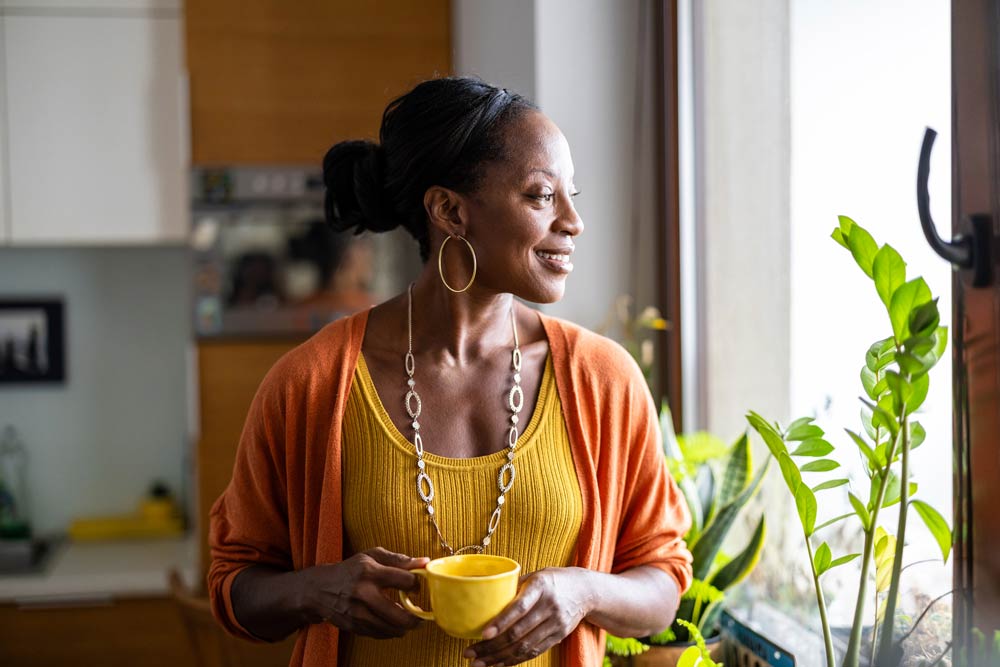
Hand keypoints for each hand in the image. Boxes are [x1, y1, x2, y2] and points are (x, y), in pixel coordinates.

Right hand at [298, 547, 429, 638]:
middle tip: (420, 616)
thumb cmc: (351, 569)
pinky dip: (390, 631)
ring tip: (408, 620)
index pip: (405, 581)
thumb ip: (400, 560)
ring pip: (391, 629)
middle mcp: (363, 593)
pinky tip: (393, 623)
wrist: (320, 588)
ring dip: (404, 627)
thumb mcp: (373, 556)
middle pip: (400, 615)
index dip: (416, 584)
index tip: (416, 586)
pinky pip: (380, 634)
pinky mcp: (353, 626)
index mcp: (370, 572)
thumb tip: (425, 562)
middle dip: (416, 618)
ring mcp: (357, 613)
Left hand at [464, 567, 592, 665]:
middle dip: (491, 647)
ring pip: (524, 647)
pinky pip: (533, 652)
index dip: (500, 622)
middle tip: (470, 654)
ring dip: (499, 658)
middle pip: (518, 633)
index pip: (519, 608)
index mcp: (540, 586)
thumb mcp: (535, 575)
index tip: (483, 634)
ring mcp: (555, 623)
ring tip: (479, 663)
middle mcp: (549, 606)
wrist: (585, 590)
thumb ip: (514, 587)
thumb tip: (485, 598)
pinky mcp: (558, 636)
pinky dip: (514, 660)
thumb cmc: (553, 580)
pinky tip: (498, 664)